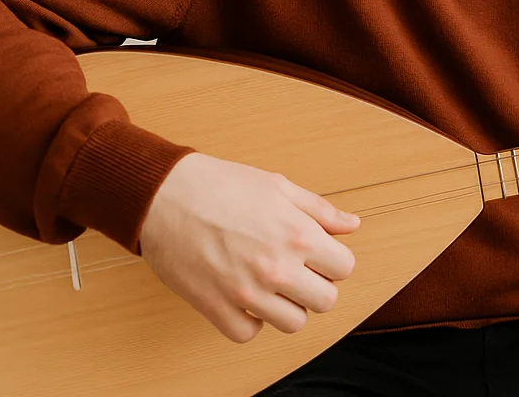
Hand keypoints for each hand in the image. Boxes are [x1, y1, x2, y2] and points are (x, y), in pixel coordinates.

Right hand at [138, 152, 359, 342]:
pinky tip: (245, 298)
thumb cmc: (223, 185)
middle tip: (298, 271)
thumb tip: (352, 226)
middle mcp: (277, 269)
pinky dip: (250, 321)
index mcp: (298, 236)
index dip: (334, 261)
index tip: (319, 255)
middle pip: (325, 301)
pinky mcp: (215, 308)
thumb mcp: (279, 187)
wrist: (166, 196)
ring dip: (287, 307)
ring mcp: (246, 293)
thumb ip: (320, 210)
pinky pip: (248, 333)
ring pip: (293, 323)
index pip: (345, 268)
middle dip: (316, 286)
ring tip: (272, 285)